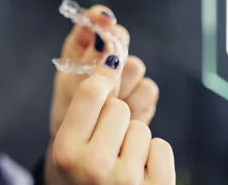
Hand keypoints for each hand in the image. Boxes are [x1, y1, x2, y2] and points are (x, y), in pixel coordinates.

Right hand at [44, 55, 174, 184]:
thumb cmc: (86, 177)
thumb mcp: (71, 147)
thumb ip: (85, 106)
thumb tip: (111, 55)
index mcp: (65, 152)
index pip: (90, 94)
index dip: (104, 74)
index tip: (111, 63)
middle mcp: (92, 167)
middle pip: (117, 107)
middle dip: (116, 120)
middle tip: (107, 144)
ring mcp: (125, 181)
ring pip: (141, 127)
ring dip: (135, 141)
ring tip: (123, 163)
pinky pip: (161, 146)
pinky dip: (155, 156)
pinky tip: (141, 173)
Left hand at [49, 6, 158, 138]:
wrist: (83, 146)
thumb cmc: (69, 113)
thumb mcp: (71, 84)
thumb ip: (89, 56)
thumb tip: (105, 28)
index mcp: (82, 47)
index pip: (96, 21)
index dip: (100, 18)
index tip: (104, 20)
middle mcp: (106, 55)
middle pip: (122, 40)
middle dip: (113, 60)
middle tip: (101, 84)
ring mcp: (125, 73)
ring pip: (136, 67)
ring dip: (123, 87)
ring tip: (107, 105)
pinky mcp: (142, 93)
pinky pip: (148, 90)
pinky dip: (136, 103)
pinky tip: (123, 115)